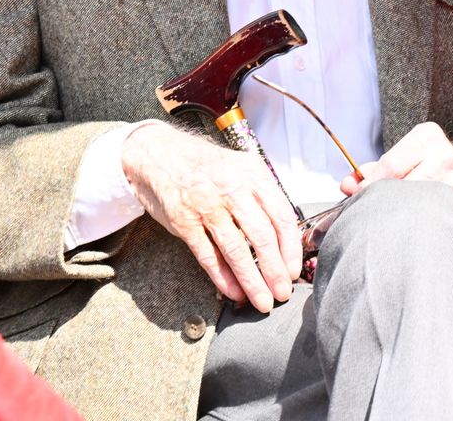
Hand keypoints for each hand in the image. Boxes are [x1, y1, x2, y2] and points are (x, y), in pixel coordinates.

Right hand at [121, 124, 301, 312]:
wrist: (158, 152)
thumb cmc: (205, 165)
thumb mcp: (239, 167)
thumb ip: (261, 195)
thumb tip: (284, 238)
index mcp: (251, 173)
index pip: (281, 215)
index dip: (291, 248)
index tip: (294, 270)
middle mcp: (231, 187)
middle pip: (262, 236)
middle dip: (275, 270)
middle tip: (282, 293)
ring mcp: (206, 205)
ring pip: (236, 250)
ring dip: (252, 281)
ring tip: (262, 300)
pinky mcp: (183, 221)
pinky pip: (208, 255)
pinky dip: (223, 277)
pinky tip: (233, 291)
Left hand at [339, 122, 452, 219]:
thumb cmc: (431, 167)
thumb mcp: (406, 157)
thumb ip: (375, 169)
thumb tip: (347, 184)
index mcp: (425, 136)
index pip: (390, 165)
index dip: (370, 185)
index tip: (357, 198)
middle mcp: (444, 154)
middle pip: (402, 184)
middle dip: (381, 200)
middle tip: (368, 213)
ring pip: (415, 202)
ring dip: (398, 213)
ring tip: (389, 219)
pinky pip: (430, 216)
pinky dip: (414, 222)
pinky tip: (409, 225)